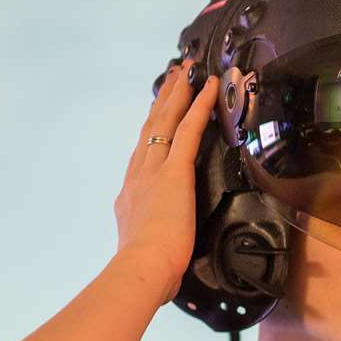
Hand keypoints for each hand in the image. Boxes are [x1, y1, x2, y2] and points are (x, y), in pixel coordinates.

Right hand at [113, 60, 219, 301]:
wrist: (142, 267)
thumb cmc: (149, 268)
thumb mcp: (145, 245)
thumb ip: (153, 238)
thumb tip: (161, 250)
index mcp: (131, 193)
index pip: (144, 153)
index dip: (151, 129)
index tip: (157, 110)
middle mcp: (138, 175)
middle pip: (151, 128)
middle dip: (163, 100)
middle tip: (173, 76)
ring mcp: (153, 170)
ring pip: (165, 122)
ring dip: (178, 94)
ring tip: (186, 72)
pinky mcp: (174, 171)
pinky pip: (188, 131)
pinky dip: (200, 106)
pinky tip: (209, 88)